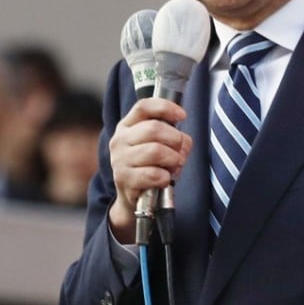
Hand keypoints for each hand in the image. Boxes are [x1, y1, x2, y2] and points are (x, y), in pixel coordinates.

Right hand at [108, 98, 191, 243]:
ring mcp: (119, 160)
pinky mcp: (123, 179)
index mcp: (127, 126)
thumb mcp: (159, 145)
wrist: (133, 198)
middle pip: (154, 128)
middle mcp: (120, 140)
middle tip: (181, 151)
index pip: (144, 107)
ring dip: (173, 159)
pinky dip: (165, 176)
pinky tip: (164, 179)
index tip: (182, 115)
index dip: (165, 107)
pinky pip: (153, 174)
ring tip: (174, 166)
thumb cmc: (149, 166)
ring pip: (155, 151)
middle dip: (175, 139)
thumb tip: (183, 142)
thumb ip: (173, 137)